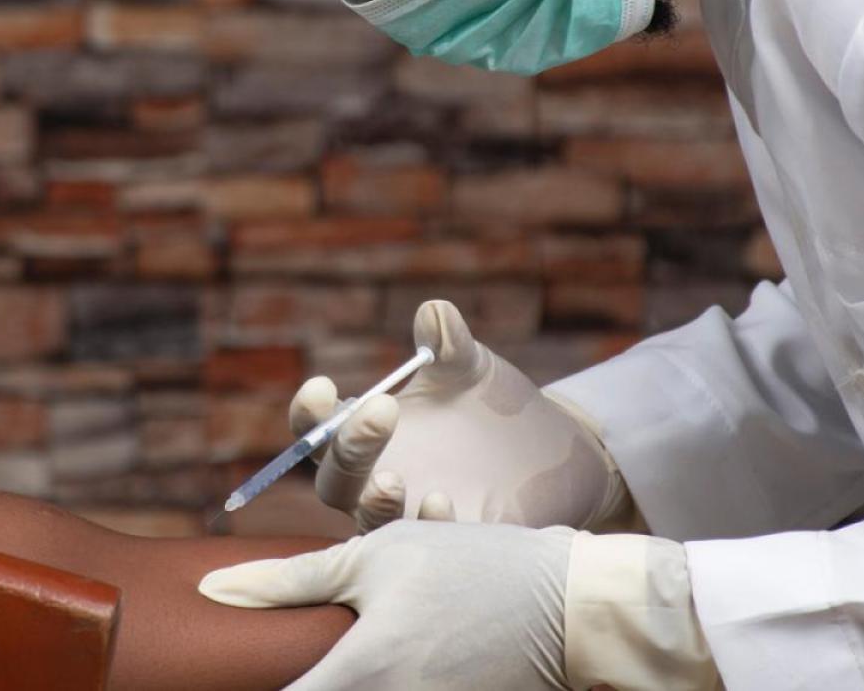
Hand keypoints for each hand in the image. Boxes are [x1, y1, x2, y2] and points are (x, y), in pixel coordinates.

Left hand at [201, 519, 576, 689]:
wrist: (571, 605)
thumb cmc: (470, 568)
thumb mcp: (375, 558)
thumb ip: (290, 583)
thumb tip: (215, 591)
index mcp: (357, 677)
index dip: (252, 688)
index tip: (229, 675)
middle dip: (302, 680)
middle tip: (294, 658)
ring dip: (344, 680)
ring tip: (354, 649)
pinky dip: (382, 685)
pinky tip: (391, 658)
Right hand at [298, 300, 627, 531]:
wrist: (553, 450)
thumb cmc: (493, 405)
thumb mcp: (472, 368)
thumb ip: (448, 344)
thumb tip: (435, 315)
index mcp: (364, 434)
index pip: (316, 430)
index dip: (309, 413)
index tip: (323, 386)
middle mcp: (373, 480)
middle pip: (335, 479)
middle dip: (349, 447)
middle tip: (382, 408)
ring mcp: (408, 517)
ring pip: (368, 522)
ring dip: (374, 503)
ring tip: (391, 480)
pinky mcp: (450, 545)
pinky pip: (427, 548)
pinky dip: (429, 528)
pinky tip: (440, 503)